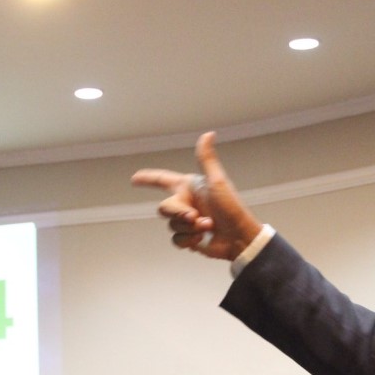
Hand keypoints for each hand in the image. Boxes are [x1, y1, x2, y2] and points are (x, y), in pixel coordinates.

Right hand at [131, 131, 263, 259]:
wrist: (239, 238)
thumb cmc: (231, 208)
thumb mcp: (217, 181)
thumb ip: (207, 159)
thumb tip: (208, 133)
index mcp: (189, 187)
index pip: (162, 180)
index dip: (148, 178)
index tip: (135, 179)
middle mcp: (187, 203)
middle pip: (164, 208)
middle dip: (178, 213)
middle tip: (195, 216)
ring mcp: (188, 221)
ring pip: (171, 225)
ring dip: (189, 228)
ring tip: (207, 227)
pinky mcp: (190, 237)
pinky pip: (177, 239)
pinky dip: (189, 240)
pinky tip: (202, 239)